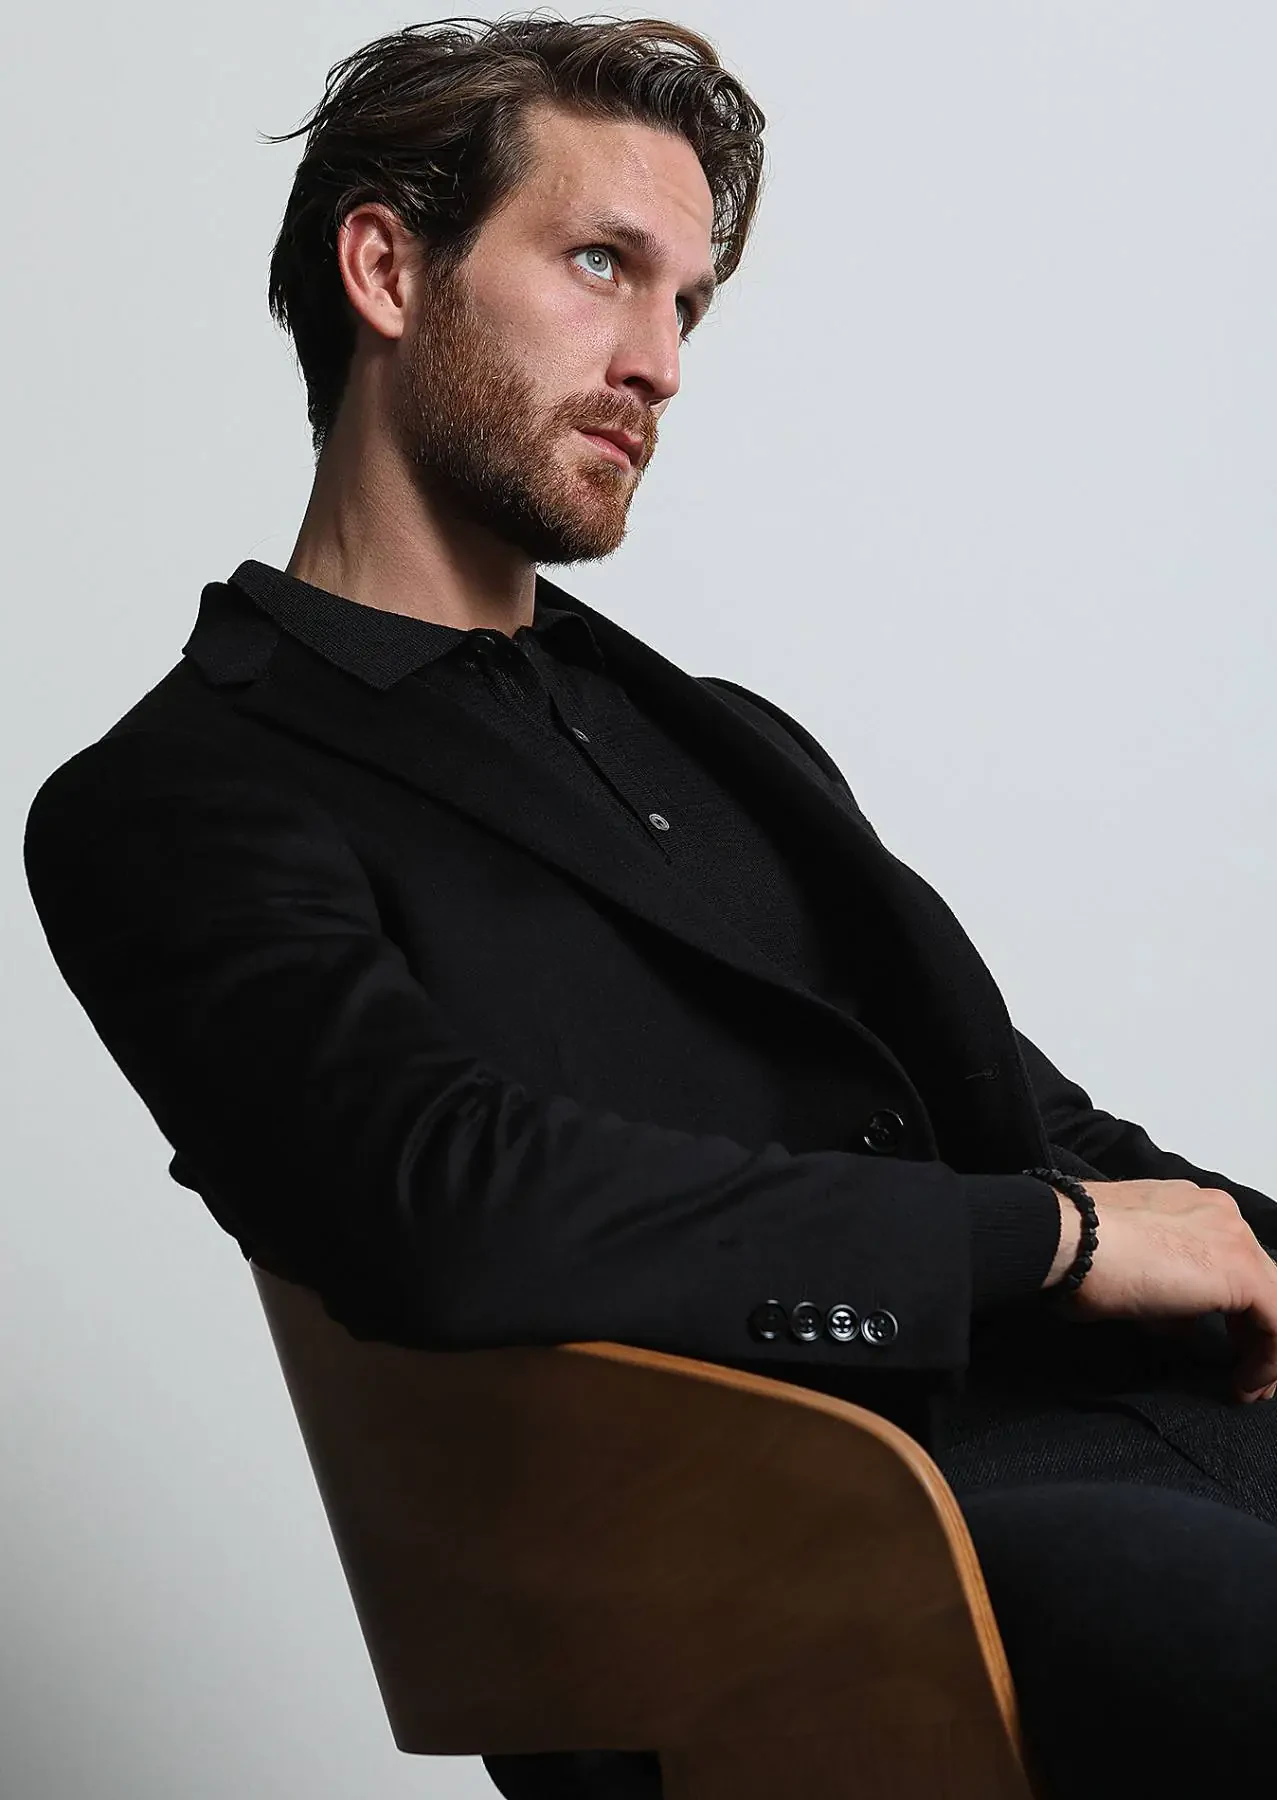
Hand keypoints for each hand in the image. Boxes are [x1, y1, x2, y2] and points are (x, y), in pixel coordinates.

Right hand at [1048, 1181, 1276, 1403]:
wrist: (1065, 1237)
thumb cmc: (1074, 1249)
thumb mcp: (1127, 1268)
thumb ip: (1163, 1286)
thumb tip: (1179, 1319)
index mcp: (1191, 1206)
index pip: (1228, 1261)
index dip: (1231, 1310)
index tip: (1222, 1344)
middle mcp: (1220, 1214)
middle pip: (1259, 1281)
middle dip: (1254, 1332)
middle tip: (1244, 1371)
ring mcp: (1233, 1239)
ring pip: (1274, 1301)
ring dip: (1265, 1350)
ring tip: (1248, 1386)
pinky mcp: (1241, 1273)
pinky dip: (1267, 1360)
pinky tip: (1244, 1383)